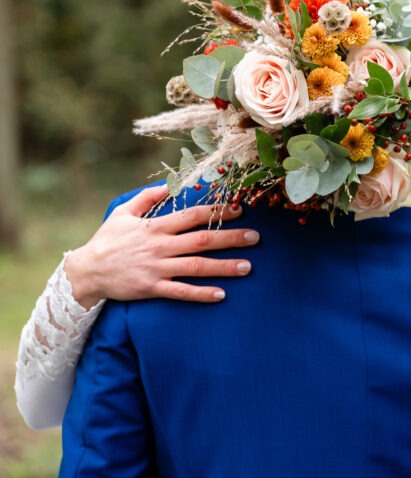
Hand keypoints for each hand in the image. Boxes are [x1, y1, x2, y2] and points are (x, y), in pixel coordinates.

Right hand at [64, 185, 258, 308]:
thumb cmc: (107, 240)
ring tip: (248, 267)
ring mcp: (156, 268)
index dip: (217, 212)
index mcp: (155, 226)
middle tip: (256, 237)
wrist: (87, 272)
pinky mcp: (152, 288)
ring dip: (224, 266)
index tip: (239, 209)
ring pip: (196, 267)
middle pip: (201, 241)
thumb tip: (167, 183)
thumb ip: (146, 198)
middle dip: (230, 238)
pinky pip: (180, 291)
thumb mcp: (123, 212)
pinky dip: (201, 293)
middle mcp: (159, 246)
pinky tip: (221, 294)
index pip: (192, 216)